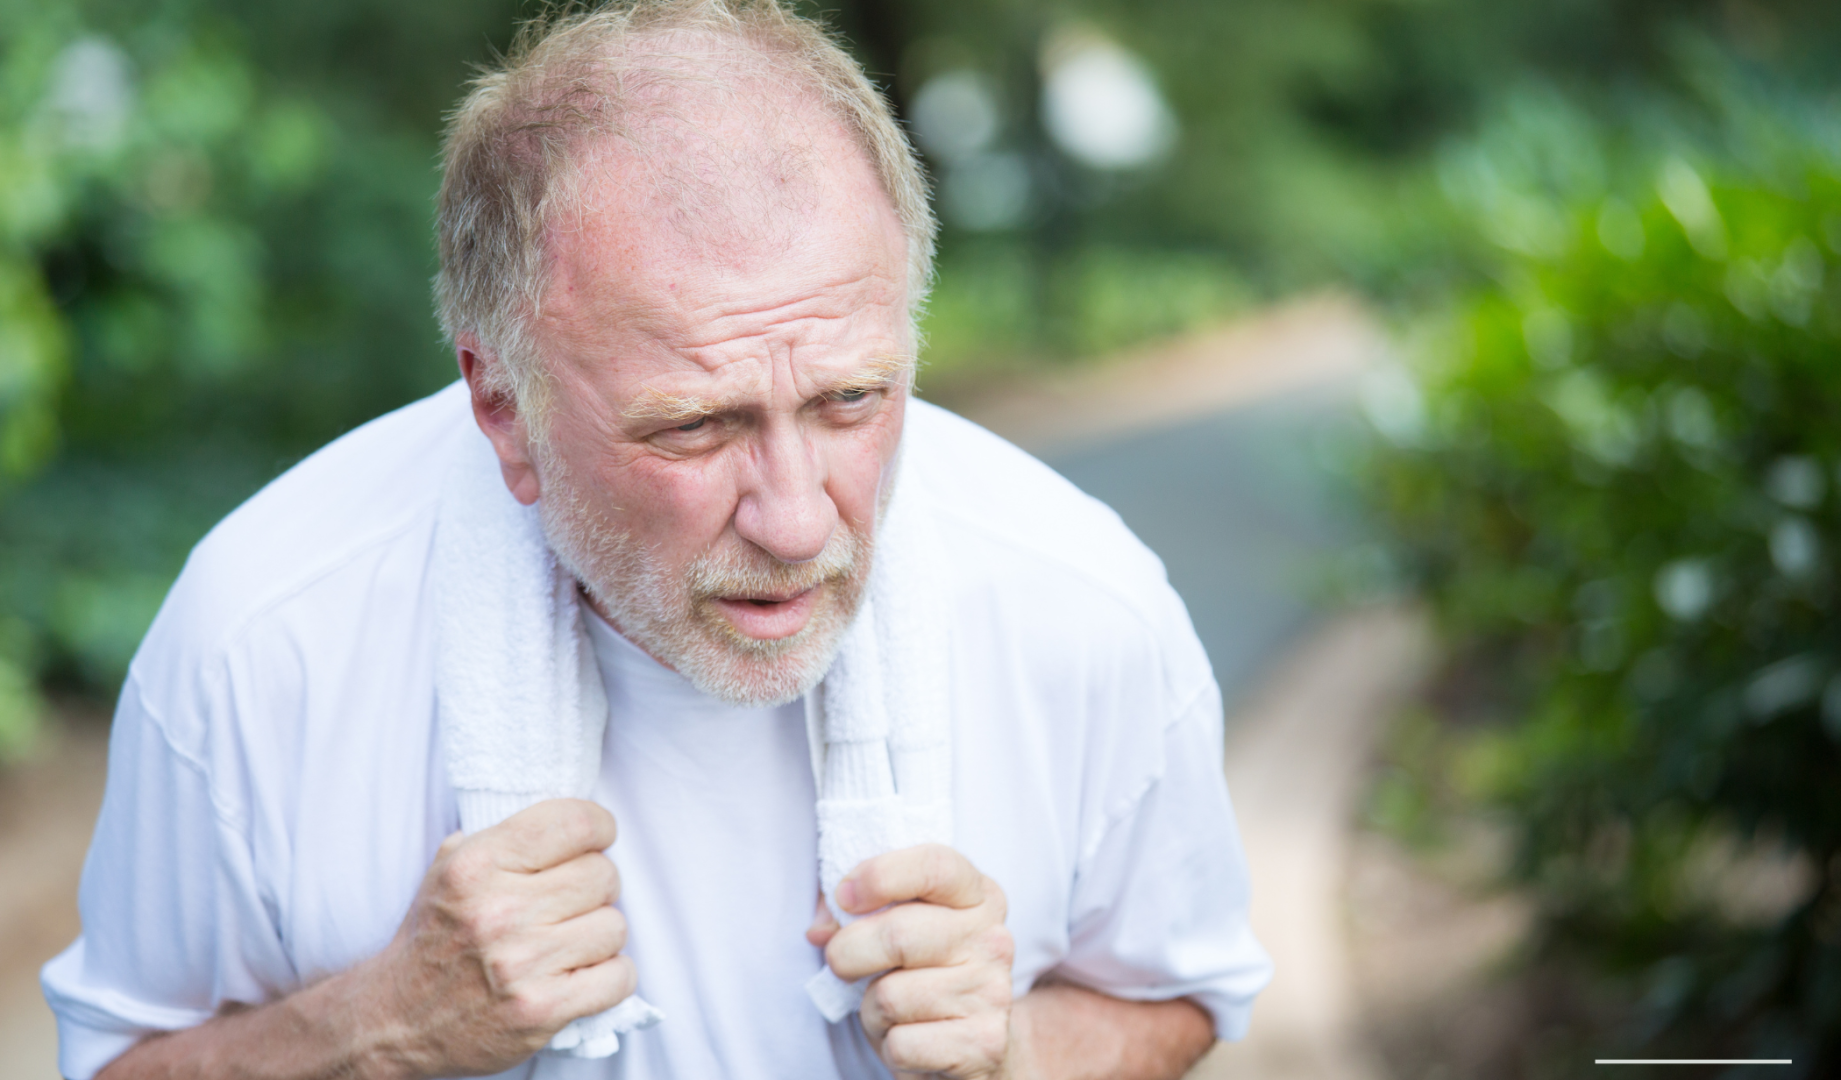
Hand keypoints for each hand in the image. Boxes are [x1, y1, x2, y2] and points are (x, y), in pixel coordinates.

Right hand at [357, 798, 634, 1076]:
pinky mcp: (540, 1011)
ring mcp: (521, 964)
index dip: (598, 826)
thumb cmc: (436, 937)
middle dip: (596, 886)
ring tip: (570, 941)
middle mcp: (499, 912)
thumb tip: (571, 819)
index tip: (598, 837)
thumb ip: (503, 836)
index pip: (573, 822)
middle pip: (603, 875)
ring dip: (600, 934)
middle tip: (572, 901)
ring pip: (614, 926)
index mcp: (476, 866)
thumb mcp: (448, 868)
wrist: (397, 1019)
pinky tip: (582, 974)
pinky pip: (619, 978)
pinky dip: (611, 977)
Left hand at [807, 844, 1015, 1078]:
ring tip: (891, 1010)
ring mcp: (992, 992)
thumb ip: (853, 910)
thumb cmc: (922, 974)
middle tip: (844, 964)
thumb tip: (820, 930)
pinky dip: (889, 1047)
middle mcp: (993, 939)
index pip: (935, 867)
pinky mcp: (983, 1044)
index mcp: (978, 896)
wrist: (973, 1044)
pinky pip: (901, 1044)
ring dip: (871, 1010)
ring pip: (890, 997)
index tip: (845, 896)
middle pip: (898, 935)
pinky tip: (911, 1038)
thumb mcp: (897, 926)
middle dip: (848, 953)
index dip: (880, 876)